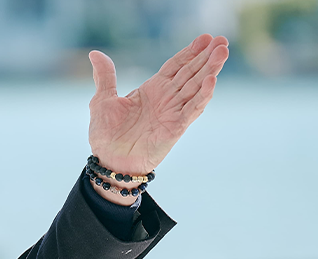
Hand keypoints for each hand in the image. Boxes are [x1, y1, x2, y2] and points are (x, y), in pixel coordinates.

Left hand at [88, 34, 228, 175]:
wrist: (109, 162)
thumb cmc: (106, 134)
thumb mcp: (102, 100)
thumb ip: (105, 76)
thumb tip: (94, 53)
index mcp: (152, 89)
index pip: (176, 66)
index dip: (190, 52)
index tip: (205, 37)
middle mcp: (166, 99)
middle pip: (191, 73)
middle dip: (207, 57)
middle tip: (223, 40)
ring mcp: (173, 112)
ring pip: (196, 87)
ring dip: (210, 70)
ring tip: (222, 53)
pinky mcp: (176, 128)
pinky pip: (192, 109)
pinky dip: (202, 95)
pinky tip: (211, 81)